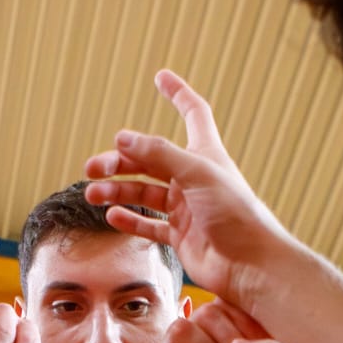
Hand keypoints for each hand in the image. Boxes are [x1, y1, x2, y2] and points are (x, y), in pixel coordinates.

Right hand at [83, 69, 311, 307]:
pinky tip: (112, 217)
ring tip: (92, 195)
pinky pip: (148, 225)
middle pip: (150, 159)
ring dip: (117, 191)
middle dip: (120, 161)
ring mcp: (186, 208)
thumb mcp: (196, 173)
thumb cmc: (236, 214)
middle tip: (93, 169)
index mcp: (204, 154)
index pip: (193, 113)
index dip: (178, 93)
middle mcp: (193, 178)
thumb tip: (122, 138)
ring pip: (143, 192)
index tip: (162, 77)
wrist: (250, 264)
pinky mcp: (180, 236)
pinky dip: (129, 220)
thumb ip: (159, 154)